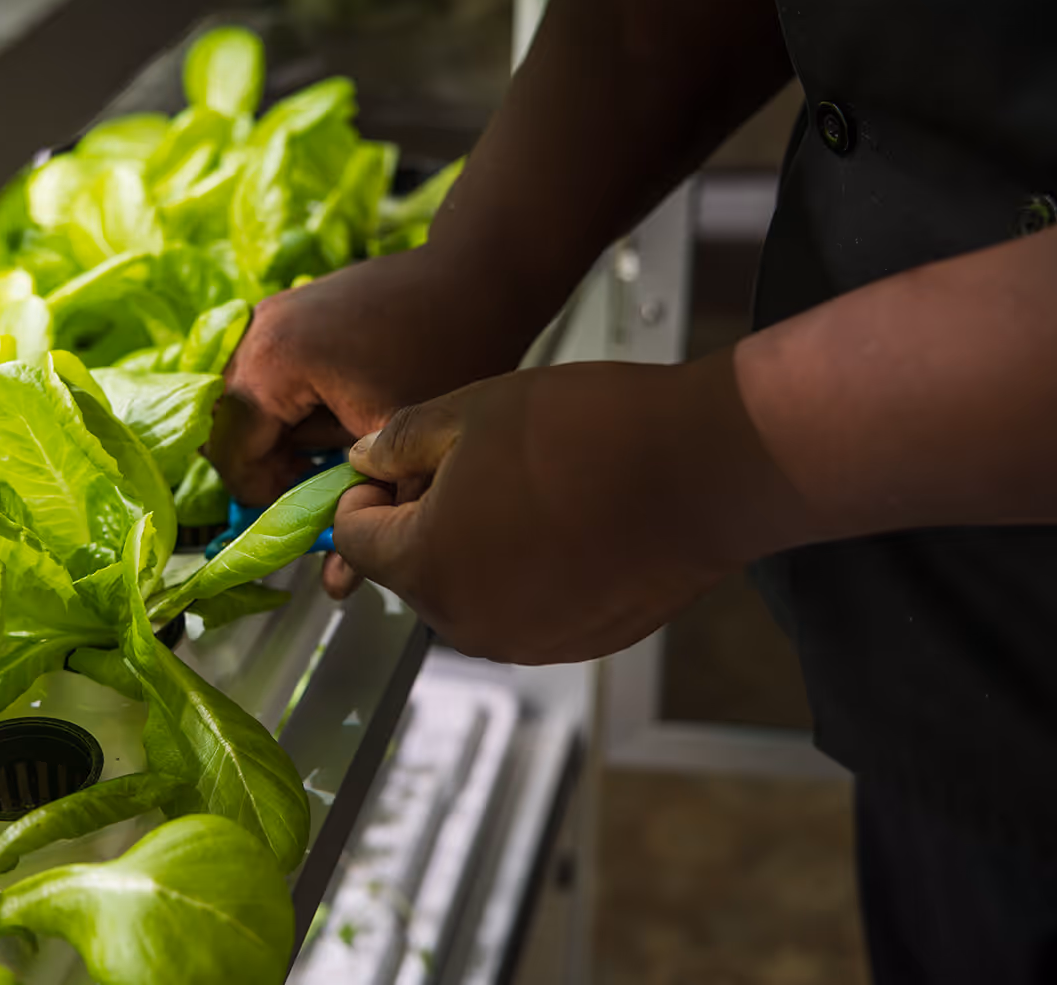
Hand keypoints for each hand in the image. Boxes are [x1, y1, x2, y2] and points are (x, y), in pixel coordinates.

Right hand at [209, 246, 543, 596]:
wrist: (481, 271)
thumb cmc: (450, 346)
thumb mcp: (402, 444)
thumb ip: (362, 517)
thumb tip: (335, 587)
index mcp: (272, 360)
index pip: (231, 452)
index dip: (266, 495)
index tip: (310, 508)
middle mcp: (258, 329)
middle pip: (232, 426)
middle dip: (276, 464)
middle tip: (328, 482)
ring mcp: (273, 313)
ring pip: (252, 402)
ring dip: (288, 436)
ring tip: (343, 447)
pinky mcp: (294, 308)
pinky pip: (273, 374)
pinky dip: (299, 405)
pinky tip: (346, 414)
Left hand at [333, 355, 797, 663]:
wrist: (702, 469)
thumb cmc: (587, 432)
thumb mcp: (468, 411)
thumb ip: (398, 443)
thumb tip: (366, 462)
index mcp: (424, 566)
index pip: (354, 540)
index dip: (364, 496)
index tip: (393, 466)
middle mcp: (464, 622)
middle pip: (408, 571)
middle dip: (420, 522)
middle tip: (469, 464)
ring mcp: (523, 641)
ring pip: (465, 591)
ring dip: (472, 547)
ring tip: (526, 488)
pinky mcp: (576, 644)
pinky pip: (522, 608)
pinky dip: (526, 572)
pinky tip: (566, 522)